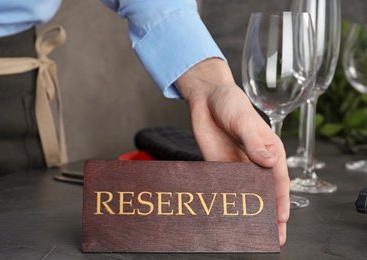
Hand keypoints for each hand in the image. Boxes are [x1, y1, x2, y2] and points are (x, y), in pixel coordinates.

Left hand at [175, 58, 289, 245]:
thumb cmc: (232, 104)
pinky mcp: (219, 166)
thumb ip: (255, 143)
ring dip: (248, 210)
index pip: (278, 180)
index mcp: (269, 151)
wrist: (206, 99)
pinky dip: (228, 199)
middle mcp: (255, 161)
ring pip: (245, 193)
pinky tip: (228, 213)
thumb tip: (268, 163)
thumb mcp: (244, 122)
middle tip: (270, 235)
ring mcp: (237, 165)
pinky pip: (224, 186)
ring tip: (250, 230)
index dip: (280, 201)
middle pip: (264, 191)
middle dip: (268, 212)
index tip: (281, 220)